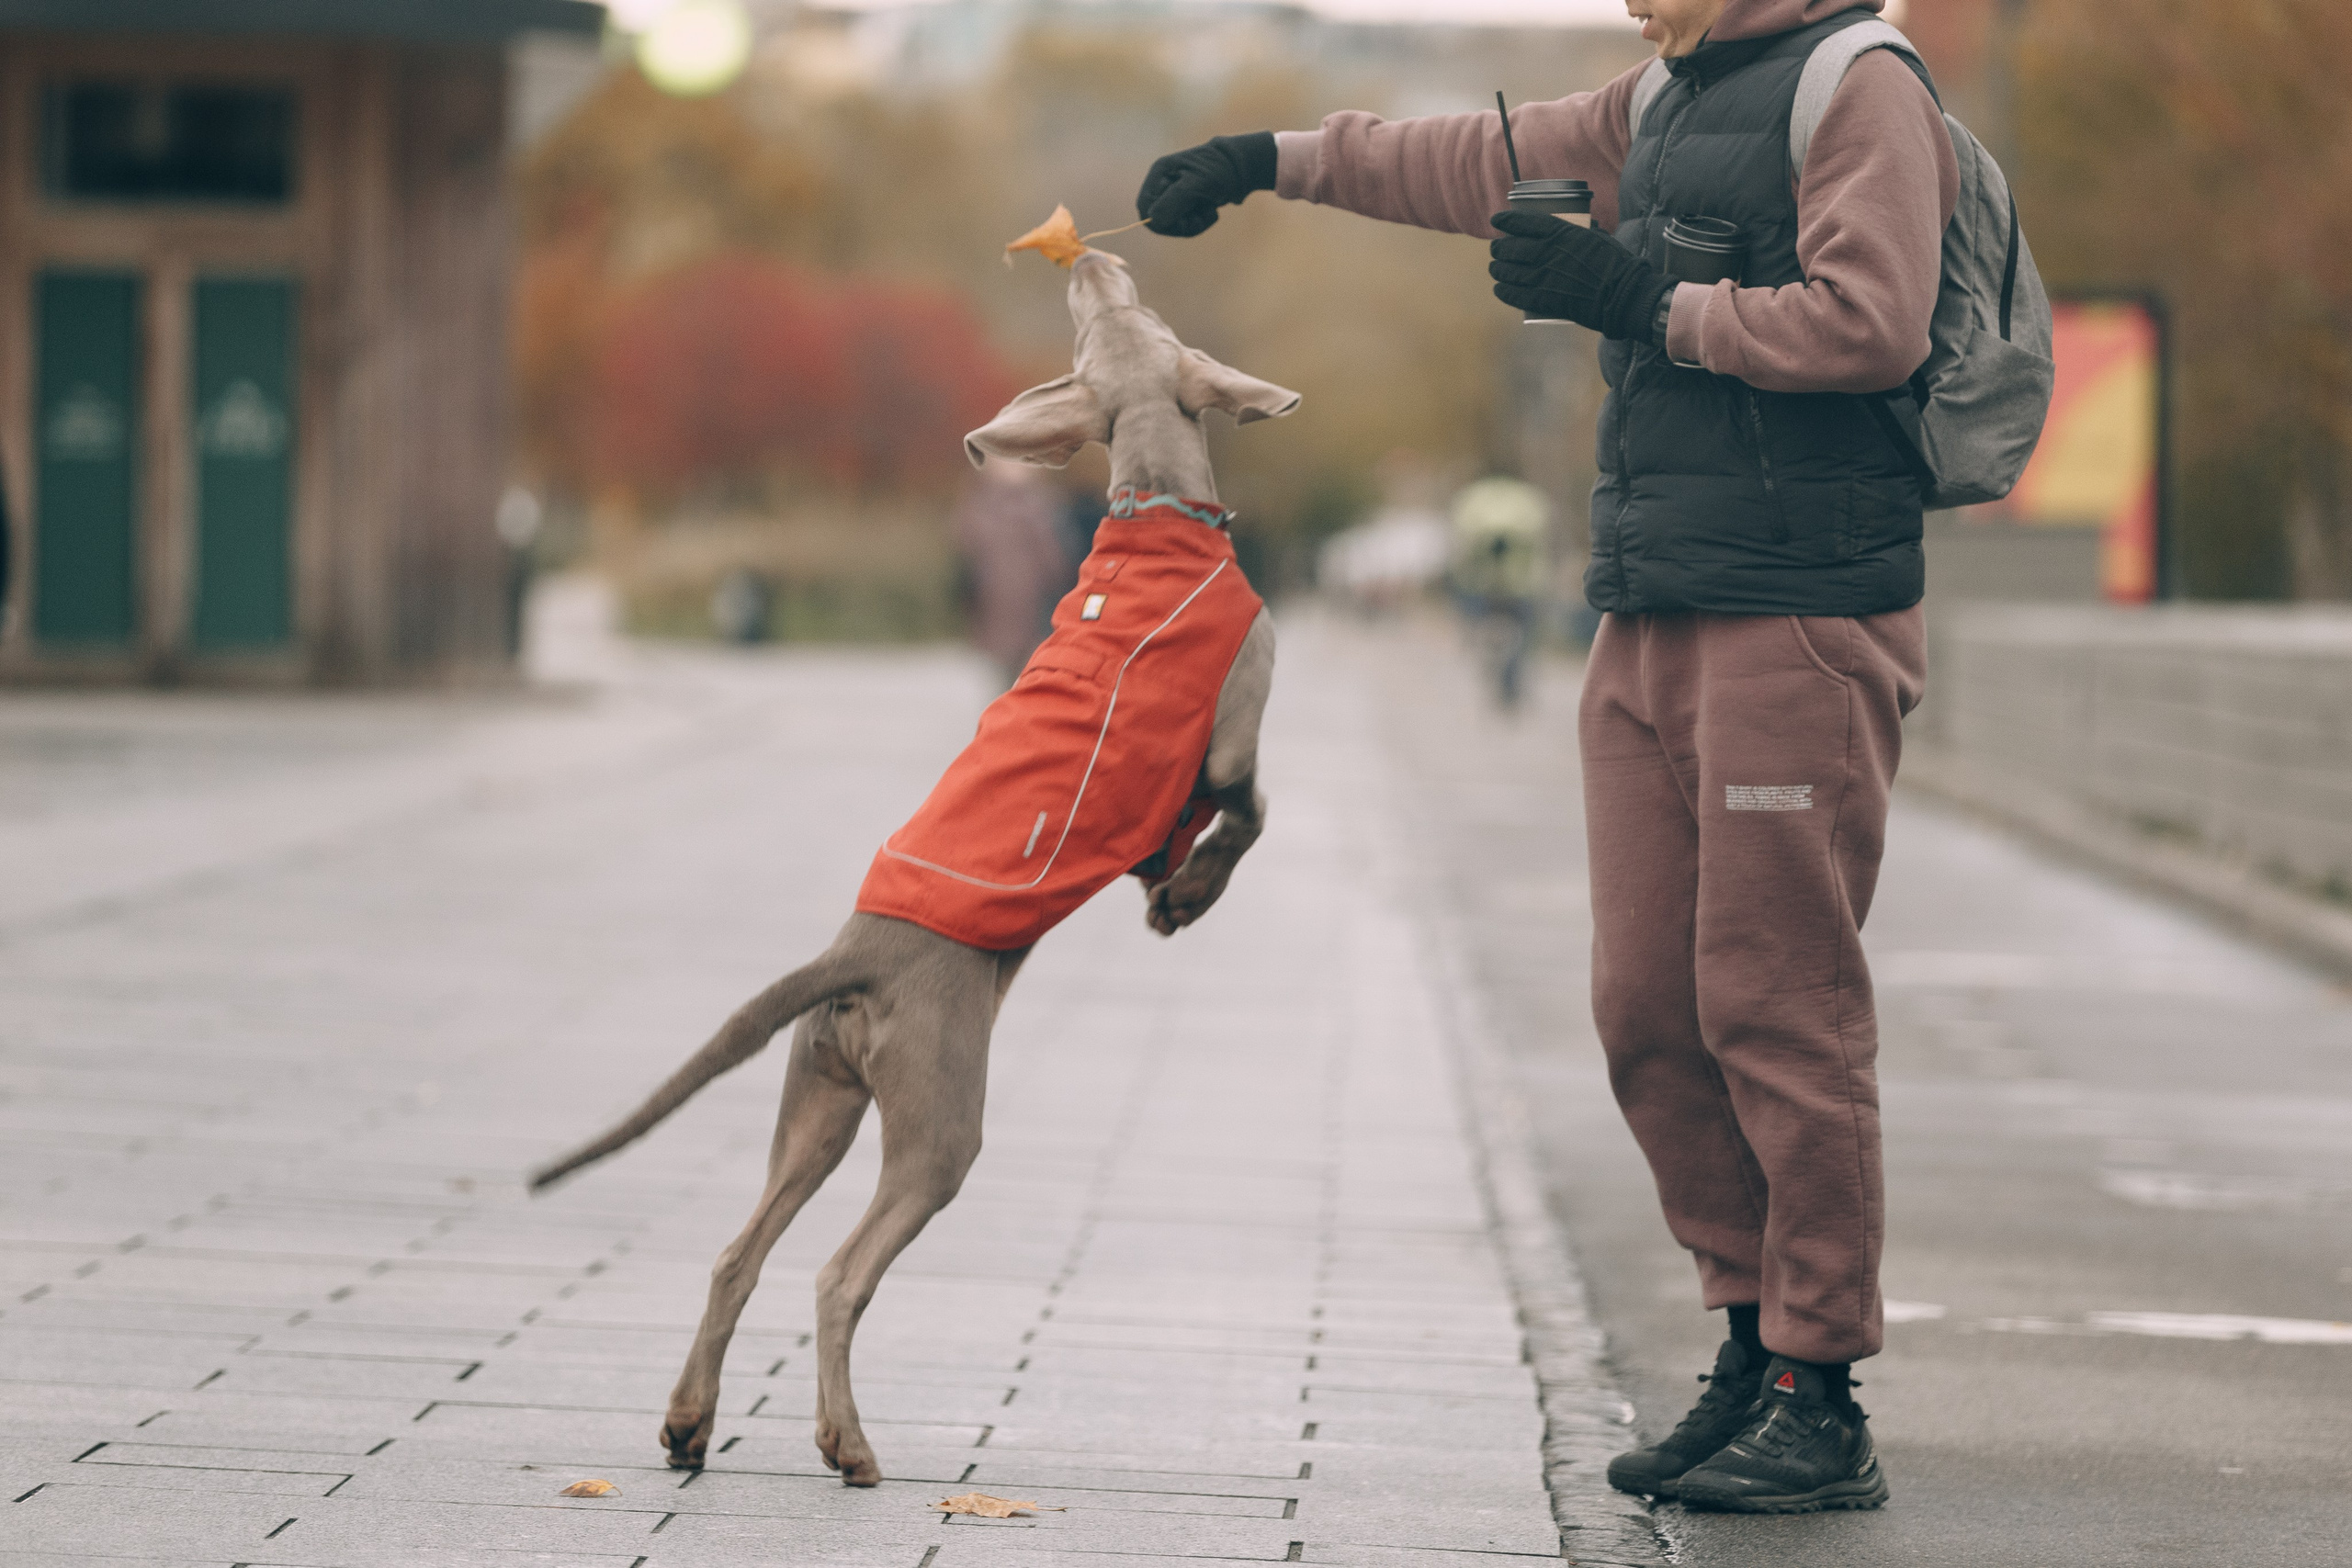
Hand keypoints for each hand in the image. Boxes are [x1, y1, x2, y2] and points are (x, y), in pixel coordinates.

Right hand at [1136, 132, 1278, 236]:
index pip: (1145, 206)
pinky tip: (1212, 210)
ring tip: (1209, 211)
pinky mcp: (1186, 203)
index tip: (1181, 223)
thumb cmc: (1219, 170)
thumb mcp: (1196, 185)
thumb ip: (1174, 201)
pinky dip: (1199, 222)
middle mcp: (1163, 183)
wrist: (1243, 167)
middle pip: (1158, 218)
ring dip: (1193, 224)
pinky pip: (1185, 223)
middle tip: (1200, 219)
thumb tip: (1154, 220)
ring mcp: (1174, 193)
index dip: (1159, 220)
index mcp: (1160, 173)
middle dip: (1180, 224)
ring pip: (1173, 224)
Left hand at [1488, 209, 1673, 342]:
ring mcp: (1543, 278)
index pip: (1522, 222)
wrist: (1622, 295)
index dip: (1505, 221)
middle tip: (1496, 249)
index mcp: (1560, 233)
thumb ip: (1582, 231)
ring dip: (1497, 269)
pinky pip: (1514, 295)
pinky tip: (1499, 289)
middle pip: (1510, 248)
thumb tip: (1581, 225)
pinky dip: (1504, 292)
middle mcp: (1547, 253)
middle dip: (1499, 248)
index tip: (1496, 221)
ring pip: (1508, 272)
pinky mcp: (1544, 300)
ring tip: (1495, 268)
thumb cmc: (1616, 263)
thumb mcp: (1598, 237)